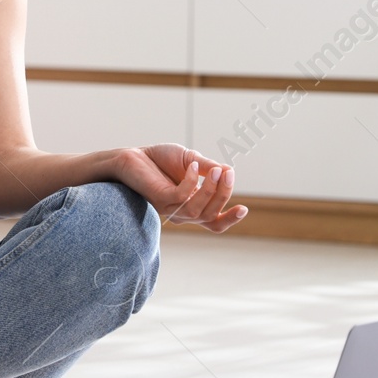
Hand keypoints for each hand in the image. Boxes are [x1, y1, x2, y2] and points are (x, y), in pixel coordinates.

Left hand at [114, 145, 247, 232]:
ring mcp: (169, 208)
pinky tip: (191, 166)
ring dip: (210, 189)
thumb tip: (228, 170)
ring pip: (197, 209)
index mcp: (193, 206)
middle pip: (210, 215)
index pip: (214, 222)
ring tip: (216, 170)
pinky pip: (181, 196)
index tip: (244, 208)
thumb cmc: (161, 159)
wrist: (133, 155)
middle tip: (228, 173)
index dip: (229, 220)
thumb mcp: (191, 160)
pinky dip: (191, 181)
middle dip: (223, 194)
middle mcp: (182, 212)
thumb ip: (208, 167)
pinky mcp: (158, 199)